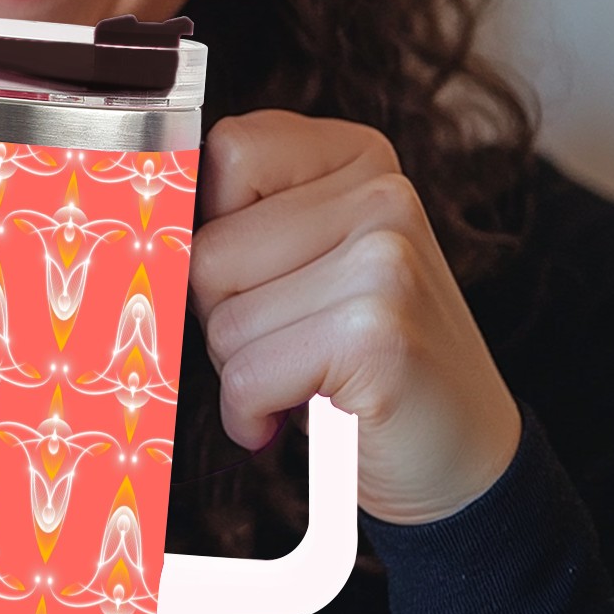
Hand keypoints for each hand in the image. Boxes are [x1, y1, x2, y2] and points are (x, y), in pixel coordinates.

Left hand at [189, 111, 520, 523]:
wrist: (464, 462)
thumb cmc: (361, 358)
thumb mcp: (313, 260)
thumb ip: (250, 218)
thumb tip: (148, 222)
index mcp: (360, 157)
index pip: (228, 151)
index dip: (212, 226)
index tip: (250, 275)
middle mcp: (382, 194)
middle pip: (209, 248)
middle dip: (224, 314)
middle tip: (288, 343)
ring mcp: (385, 260)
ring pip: (221, 317)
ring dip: (242, 369)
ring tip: (303, 377)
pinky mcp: (375, 333)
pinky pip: (247, 375)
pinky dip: (252, 413)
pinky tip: (298, 416)